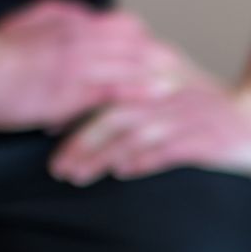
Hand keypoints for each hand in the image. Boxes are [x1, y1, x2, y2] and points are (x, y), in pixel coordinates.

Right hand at [0, 0, 182, 130]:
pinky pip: (112, 91)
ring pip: (128, 63)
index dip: (137, 36)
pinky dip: (136, 91)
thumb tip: (80, 13)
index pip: (119, 23)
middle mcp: (75, 38)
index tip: (144, 48)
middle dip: (154, 52)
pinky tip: (152, 94)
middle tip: (170, 64)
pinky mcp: (68, 92)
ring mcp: (73, 65)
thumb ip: (55, 14)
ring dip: (152, 70)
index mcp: (66, 20)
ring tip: (171, 80)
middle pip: (132, 41)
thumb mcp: (26, 18)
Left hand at [50, 71, 250, 184]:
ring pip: (134, 135)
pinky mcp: (205, 138)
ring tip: (78, 175)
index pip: (101, 90)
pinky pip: (168, 150)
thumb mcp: (163, 81)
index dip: (72, 110)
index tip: (45, 129)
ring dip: (102, 157)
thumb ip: (126, 85)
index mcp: (148, 76)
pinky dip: (143, 160)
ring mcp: (184, 115)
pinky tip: (122, 173)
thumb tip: (79, 99)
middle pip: (112, 115)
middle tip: (57, 166)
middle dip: (80, 142)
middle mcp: (163, 93)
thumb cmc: (202, 102)